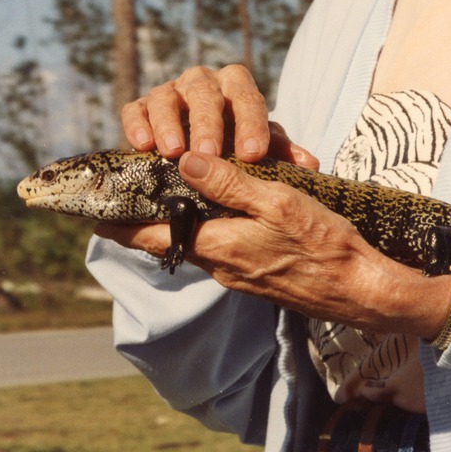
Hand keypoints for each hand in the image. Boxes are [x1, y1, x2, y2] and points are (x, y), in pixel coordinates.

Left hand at [96, 153, 450, 339]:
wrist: (360, 290)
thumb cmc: (324, 245)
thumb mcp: (278, 202)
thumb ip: (229, 182)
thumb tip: (182, 162)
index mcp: (217, 246)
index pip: (149, 236)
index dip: (117, 222)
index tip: (90, 209)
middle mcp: (219, 265)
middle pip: (167, 238)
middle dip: (148, 215)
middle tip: (133, 187)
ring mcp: (237, 274)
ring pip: (194, 241)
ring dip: (182, 219)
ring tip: (175, 189)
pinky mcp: (255, 276)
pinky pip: (219, 248)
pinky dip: (210, 227)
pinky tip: (224, 209)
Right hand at [121, 64, 316, 167]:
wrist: (201, 147)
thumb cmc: (237, 147)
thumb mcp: (262, 149)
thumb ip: (283, 154)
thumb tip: (309, 165)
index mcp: (237, 87)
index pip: (248, 98)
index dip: (251, 125)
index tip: (252, 156)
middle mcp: (203, 82)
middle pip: (205, 93)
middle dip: (207, 124)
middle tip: (208, 154)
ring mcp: (171, 92)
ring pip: (167, 97)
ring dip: (168, 124)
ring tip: (172, 153)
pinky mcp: (143, 106)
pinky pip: (136, 108)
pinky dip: (138, 124)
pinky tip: (142, 146)